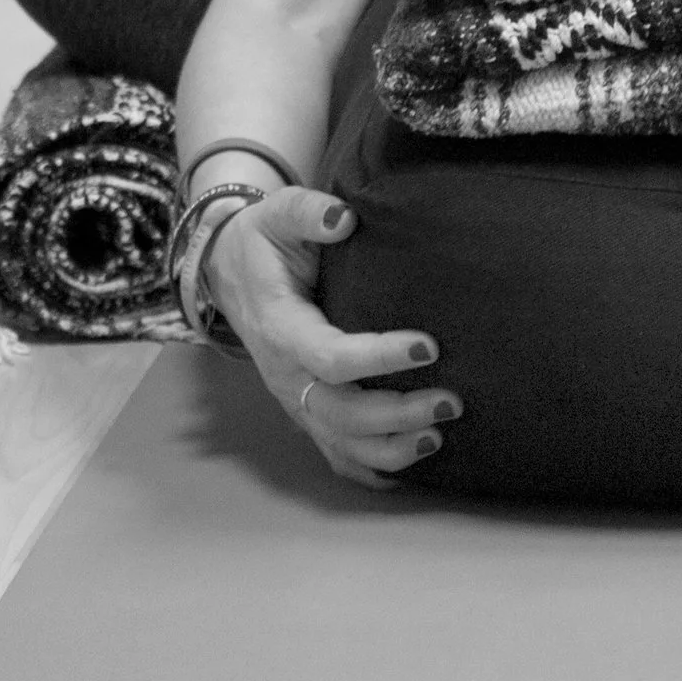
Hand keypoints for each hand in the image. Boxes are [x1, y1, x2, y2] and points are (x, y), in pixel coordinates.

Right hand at [201, 186, 461, 490]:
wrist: (229, 273)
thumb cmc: (262, 243)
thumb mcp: (277, 213)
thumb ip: (307, 211)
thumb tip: (343, 219)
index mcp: (281, 328)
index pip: (330, 356)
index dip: (379, 357)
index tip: (428, 346)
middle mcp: (286, 374)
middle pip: (341, 412)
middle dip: (398, 414)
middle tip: (452, 401)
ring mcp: (295, 399)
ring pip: (340, 443)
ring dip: (391, 449)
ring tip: (440, 436)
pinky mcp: (306, 410)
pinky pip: (335, 454)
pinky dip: (372, 469)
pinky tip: (412, 465)